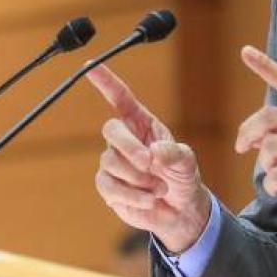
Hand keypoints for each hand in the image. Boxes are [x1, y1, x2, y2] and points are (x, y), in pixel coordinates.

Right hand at [87, 64, 211, 252]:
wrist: (179, 210)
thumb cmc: (181, 176)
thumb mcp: (186, 162)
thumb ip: (174, 154)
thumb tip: (155, 151)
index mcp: (142, 124)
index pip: (120, 98)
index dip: (105, 81)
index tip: (89, 66)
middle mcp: (124, 139)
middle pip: (111, 130)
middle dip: (129, 147)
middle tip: (149, 163)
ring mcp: (113, 162)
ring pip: (110, 162)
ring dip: (138, 179)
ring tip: (159, 188)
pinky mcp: (108, 185)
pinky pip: (110, 186)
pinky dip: (132, 195)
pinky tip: (149, 200)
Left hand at [237, 45, 276, 218]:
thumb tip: (256, 136)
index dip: (265, 66)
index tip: (246, 51)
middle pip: (267, 117)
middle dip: (246, 132)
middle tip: (241, 146)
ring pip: (270, 146)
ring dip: (263, 163)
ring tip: (272, 171)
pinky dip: (271, 184)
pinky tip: (276, 188)